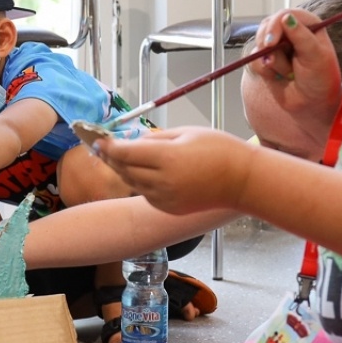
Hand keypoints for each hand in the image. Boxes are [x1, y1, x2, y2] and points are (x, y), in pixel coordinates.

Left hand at [93, 126, 254, 214]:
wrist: (243, 181)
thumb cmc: (219, 150)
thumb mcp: (186, 133)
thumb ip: (155, 138)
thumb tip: (133, 141)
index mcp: (167, 158)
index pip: (126, 152)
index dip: (109, 146)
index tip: (98, 139)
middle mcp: (163, 181)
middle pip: (125, 169)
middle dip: (111, 157)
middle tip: (101, 148)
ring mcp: (165, 198)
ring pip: (132, 183)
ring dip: (123, 170)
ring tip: (116, 158)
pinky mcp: (169, 208)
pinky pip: (145, 194)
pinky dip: (138, 182)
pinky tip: (138, 172)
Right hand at [244, 9, 341, 137]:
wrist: (311, 103)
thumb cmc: (321, 79)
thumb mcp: (316, 56)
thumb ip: (301, 36)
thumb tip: (287, 18)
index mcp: (308, 25)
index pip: (285, 15)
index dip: (275, 26)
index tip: (271, 42)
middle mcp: (291, 32)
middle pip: (267, 26)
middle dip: (270, 46)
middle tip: (274, 59)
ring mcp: (277, 46)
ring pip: (259, 45)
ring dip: (273, 62)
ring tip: (289, 73)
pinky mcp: (266, 60)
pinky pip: (254, 60)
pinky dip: (265, 71)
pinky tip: (279, 77)